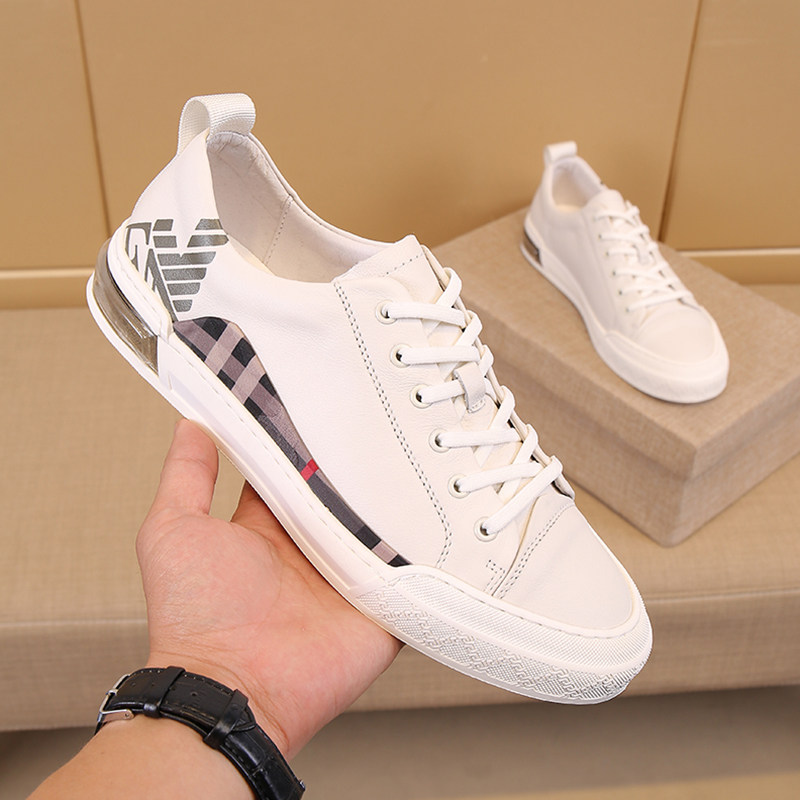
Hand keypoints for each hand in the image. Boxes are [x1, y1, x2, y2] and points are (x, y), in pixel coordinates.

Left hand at [137, 419, 401, 757]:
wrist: (234, 691)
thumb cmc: (194, 615)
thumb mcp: (175, 530)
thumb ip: (187, 477)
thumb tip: (191, 426)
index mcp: (269, 528)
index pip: (295, 472)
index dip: (307, 440)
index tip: (324, 401)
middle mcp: (310, 548)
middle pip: (345, 494)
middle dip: (362, 463)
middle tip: (385, 419)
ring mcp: (348, 577)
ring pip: (383, 526)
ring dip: (398, 500)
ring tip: (424, 454)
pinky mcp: (380, 606)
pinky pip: (413, 572)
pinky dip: (429, 551)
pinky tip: (446, 516)